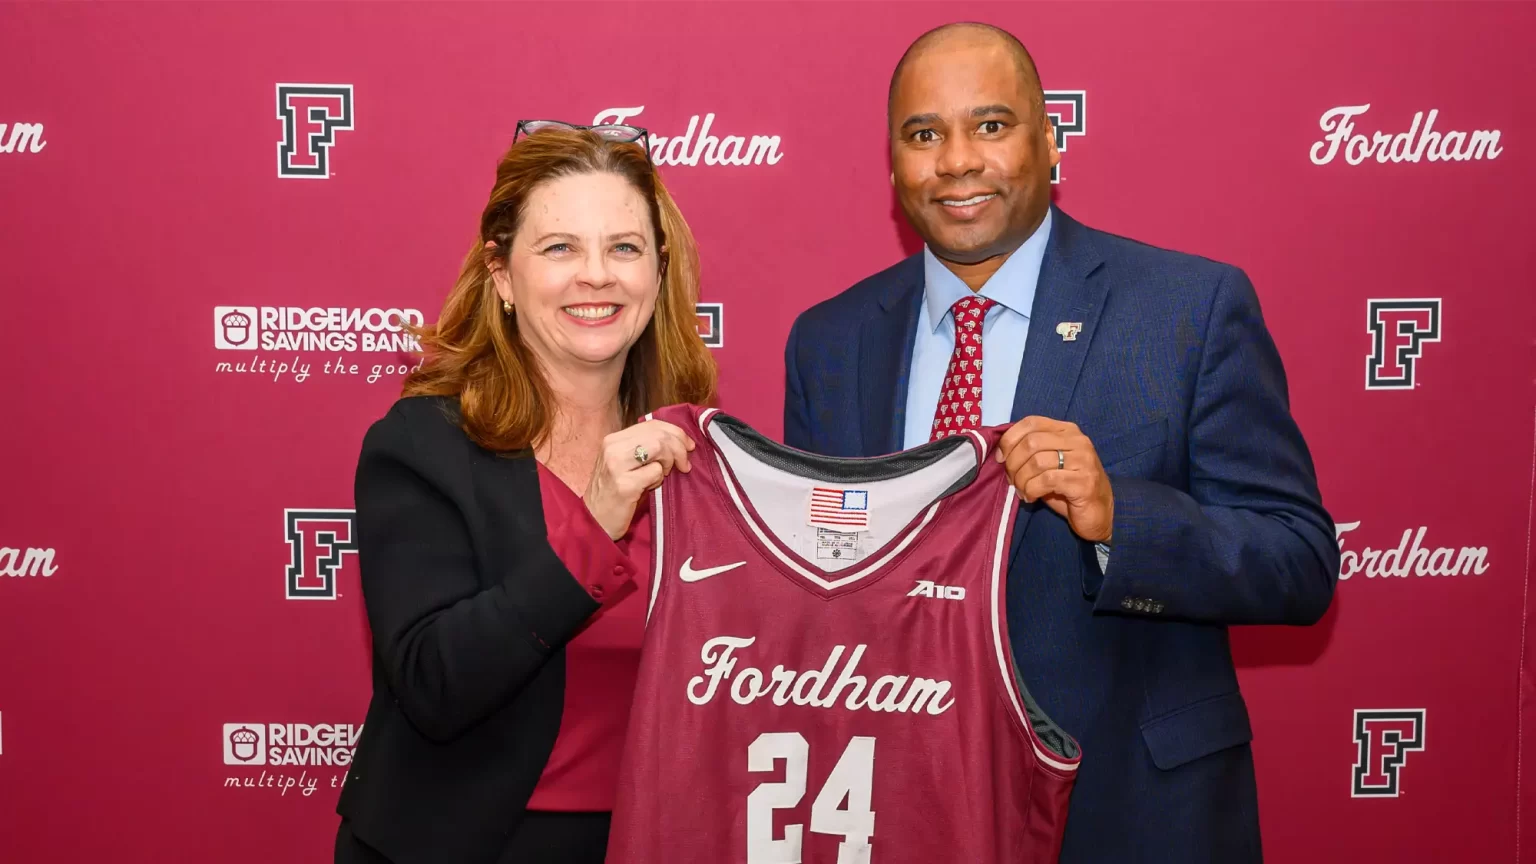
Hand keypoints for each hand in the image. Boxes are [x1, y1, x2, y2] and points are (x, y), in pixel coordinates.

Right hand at [583, 419, 694, 539]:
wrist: (594, 520)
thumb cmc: (614, 493)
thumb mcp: (625, 464)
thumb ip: (644, 448)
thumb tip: (678, 440)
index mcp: (613, 440)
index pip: (652, 425)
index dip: (675, 432)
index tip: (688, 445)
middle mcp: (612, 448)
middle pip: (658, 435)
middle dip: (679, 448)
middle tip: (684, 465)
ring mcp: (616, 465)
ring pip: (658, 447)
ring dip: (669, 462)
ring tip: (663, 476)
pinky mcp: (624, 485)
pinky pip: (655, 472)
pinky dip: (659, 479)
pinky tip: (649, 488)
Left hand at [996, 416, 1112, 543]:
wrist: (1099, 512)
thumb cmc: (1068, 488)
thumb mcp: (1049, 463)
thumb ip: (1031, 452)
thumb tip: (1001, 453)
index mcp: (1067, 431)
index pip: (1031, 422)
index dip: (1010, 439)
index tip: (1001, 458)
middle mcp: (1078, 441)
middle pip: (1031, 442)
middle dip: (1013, 463)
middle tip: (1012, 479)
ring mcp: (1083, 460)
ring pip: (1036, 462)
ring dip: (1021, 479)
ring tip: (1022, 490)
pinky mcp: (1084, 482)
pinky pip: (1046, 480)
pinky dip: (1031, 490)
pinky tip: (1031, 497)